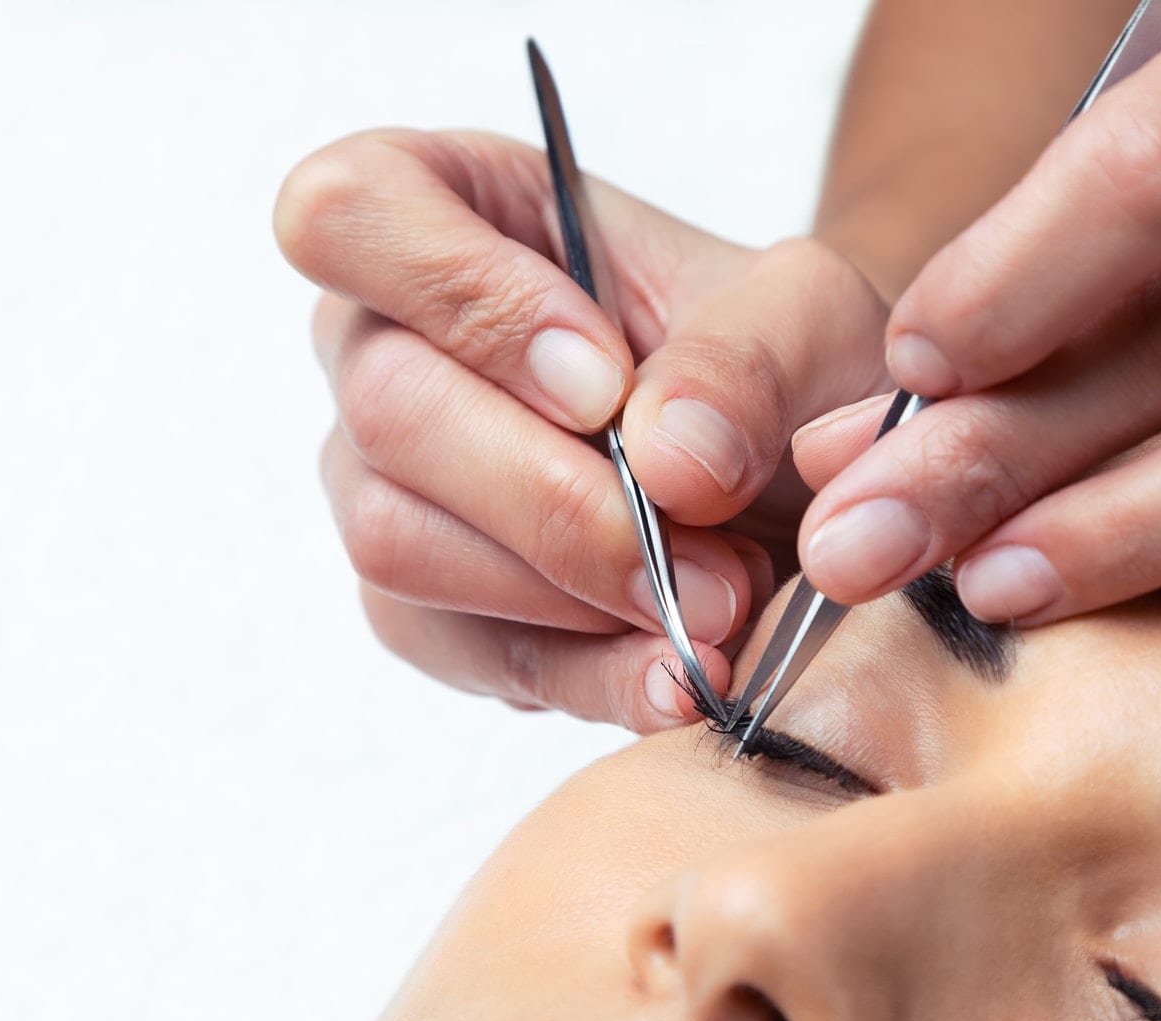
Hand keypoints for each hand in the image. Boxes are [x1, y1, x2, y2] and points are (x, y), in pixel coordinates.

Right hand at [275, 129, 888, 727]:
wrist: (804, 492)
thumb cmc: (779, 366)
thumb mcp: (811, 321)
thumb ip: (750, 360)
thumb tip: (666, 461)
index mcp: (447, 207)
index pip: (349, 211)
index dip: (465, 297)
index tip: (605, 377)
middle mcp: (378, 339)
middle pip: (387, 407)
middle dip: (562, 498)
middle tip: (710, 553)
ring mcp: (378, 479)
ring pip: (398, 541)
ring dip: (577, 591)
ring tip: (720, 602)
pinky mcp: (417, 607)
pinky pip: (456, 649)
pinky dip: (584, 672)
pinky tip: (680, 673)